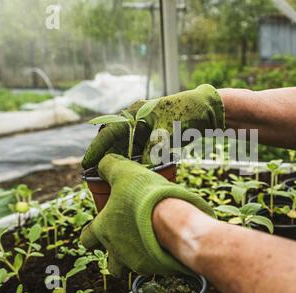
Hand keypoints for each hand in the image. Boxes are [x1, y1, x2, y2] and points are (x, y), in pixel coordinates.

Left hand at [80, 154, 213, 275]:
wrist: (170, 219)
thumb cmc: (144, 196)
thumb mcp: (124, 172)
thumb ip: (110, 166)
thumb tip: (102, 162)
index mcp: (103, 228)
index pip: (86, 238)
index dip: (91, 233)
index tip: (101, 225)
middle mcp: (115, 249)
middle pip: (110, 264)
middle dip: (116, 255)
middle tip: (128, 240)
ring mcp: (134, 261)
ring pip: (131, 267)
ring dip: (137, 258)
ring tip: (149, 244)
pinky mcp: (154, 268)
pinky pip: (153, 267)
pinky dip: (157, 258)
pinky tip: (166, 246)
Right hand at [81, 84, 224, 168]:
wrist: (209, 110)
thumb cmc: (187, 114)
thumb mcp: (168, 133)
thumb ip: (152, 151)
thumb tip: (139, 171)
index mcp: (135, 113)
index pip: (110, 132)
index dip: (97, 149)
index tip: (86, 164)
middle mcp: (137, 120)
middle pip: (116, 142)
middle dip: (107, 158)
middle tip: (96, 177)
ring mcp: (146, 129)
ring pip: (128, 149)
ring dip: (122, 162)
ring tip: (111, 179)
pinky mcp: (156, 137)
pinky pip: (141, 152)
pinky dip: (137, 163)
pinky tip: (133, 174)